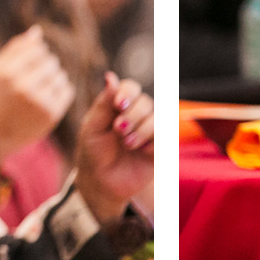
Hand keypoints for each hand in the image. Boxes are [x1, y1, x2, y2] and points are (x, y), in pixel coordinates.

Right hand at [0, 25, 73, 158]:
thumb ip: (16, 48)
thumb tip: (38, 31)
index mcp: (8, 74)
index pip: (38, 49)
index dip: (37, 54)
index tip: (31, 64)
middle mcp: (23, 87)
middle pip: (51, 62)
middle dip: (46, 66)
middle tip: (37, 77)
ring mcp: (38, 102)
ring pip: (61, 75)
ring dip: (54, 78)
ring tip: (42, 87)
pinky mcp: (51, 114)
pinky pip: (67, 90)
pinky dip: (61, 90)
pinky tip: (49, 96)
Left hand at [74, 72, 153, 223]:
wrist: (100, 183)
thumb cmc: (93, 152)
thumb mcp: (92, 127)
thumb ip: (103, 104)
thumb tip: (110, 76)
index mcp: (120, 106)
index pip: (131, 87)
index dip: (127, 93)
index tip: (118, 105)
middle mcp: (138, 115)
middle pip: (145, 102)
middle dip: (132, 115)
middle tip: (118, 130)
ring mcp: (150, 131)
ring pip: (158, 118)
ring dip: (142, 130)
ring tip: (127, 144)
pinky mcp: (160, 148)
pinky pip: (167, 137)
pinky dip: (154, 142)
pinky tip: (142, 152)